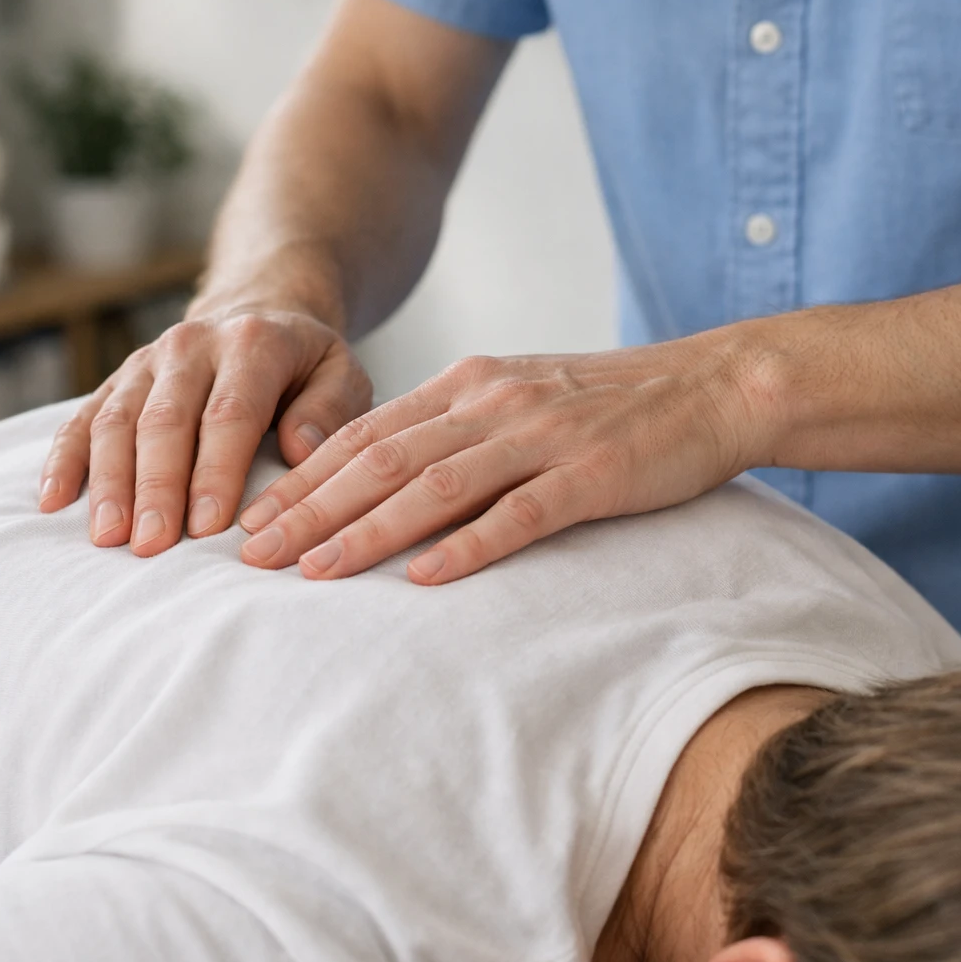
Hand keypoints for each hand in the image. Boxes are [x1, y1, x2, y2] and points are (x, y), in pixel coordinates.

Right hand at [38, 303, 372, 555]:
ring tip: (108, 537)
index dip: (215, 471)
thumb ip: (329, 410)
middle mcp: (191, 346)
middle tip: (152, 546)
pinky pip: (82, 418)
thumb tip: (300, 449)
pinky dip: (64, 458)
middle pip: (165, 422)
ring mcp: (147, 363)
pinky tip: (52, 500)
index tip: (209, 527)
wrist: (259, 310)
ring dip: (109, 482)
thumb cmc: (307, 364)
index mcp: (252, 344)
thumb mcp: (343, 373)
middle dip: (156, 487)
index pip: (229, 413)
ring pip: (117, 421)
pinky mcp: (119, 381)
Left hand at [235, 329, 765, 583]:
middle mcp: (493, 404)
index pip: (365, 433)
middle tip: (250, 555)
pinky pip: (519, 513)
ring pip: (435, 485)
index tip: (250, 519)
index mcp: (469, 384)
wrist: (710, 385)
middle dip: (309, 508)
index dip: (302, 478)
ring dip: (367, 530)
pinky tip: (424, 577)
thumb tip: (385, 478)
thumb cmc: (610, 404)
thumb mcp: (519, 397)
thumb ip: (456, 430)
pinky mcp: (591, 474)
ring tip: (313, 571)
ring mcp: (541, 437)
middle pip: (381, 459)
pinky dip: (467, 545)